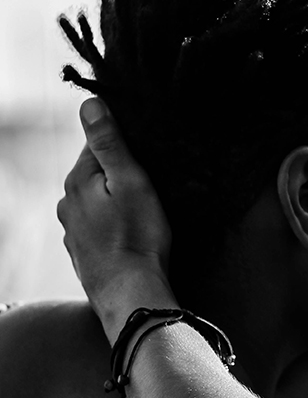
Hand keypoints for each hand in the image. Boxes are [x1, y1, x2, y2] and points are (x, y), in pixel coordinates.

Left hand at [58, 98, 176, 341]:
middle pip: (95, 177)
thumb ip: (109, 143)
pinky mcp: (83, 254)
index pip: (97, 147)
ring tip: (142, 216)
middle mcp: (68, 204)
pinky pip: (98, 230)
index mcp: (78, 182)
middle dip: (118, 177)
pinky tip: (131, 237)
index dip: (123, 149)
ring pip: (95, 205)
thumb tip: (88, 104)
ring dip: (114, 205)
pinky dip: (112, 228)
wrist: (130, 293)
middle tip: (149, 189)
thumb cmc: (138, 236)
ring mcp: (73, 232)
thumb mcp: (131, 181)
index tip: (146, 159)